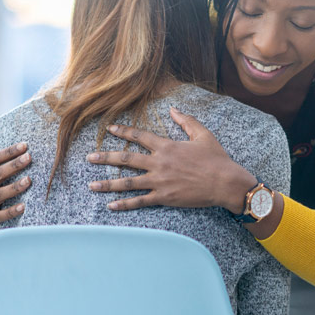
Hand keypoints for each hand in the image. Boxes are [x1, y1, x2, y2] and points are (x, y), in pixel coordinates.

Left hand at [87, 108, 254, 212]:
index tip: (110, 129)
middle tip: (89, 158)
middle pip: (126, 159)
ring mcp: (160, 181)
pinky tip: (111, 206)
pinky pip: (140, 201)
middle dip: (105, 157)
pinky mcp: (164, 197)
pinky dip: (124, 204)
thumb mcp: (203, 135)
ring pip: (128, 182)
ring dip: (108, 184)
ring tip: (91, 185)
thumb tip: (173, 109)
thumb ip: (186, 121)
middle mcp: (159, 163)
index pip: (139, 136)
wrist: (225, 182)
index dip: (123, 131)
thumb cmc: (216, 158)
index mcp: (167, 146)